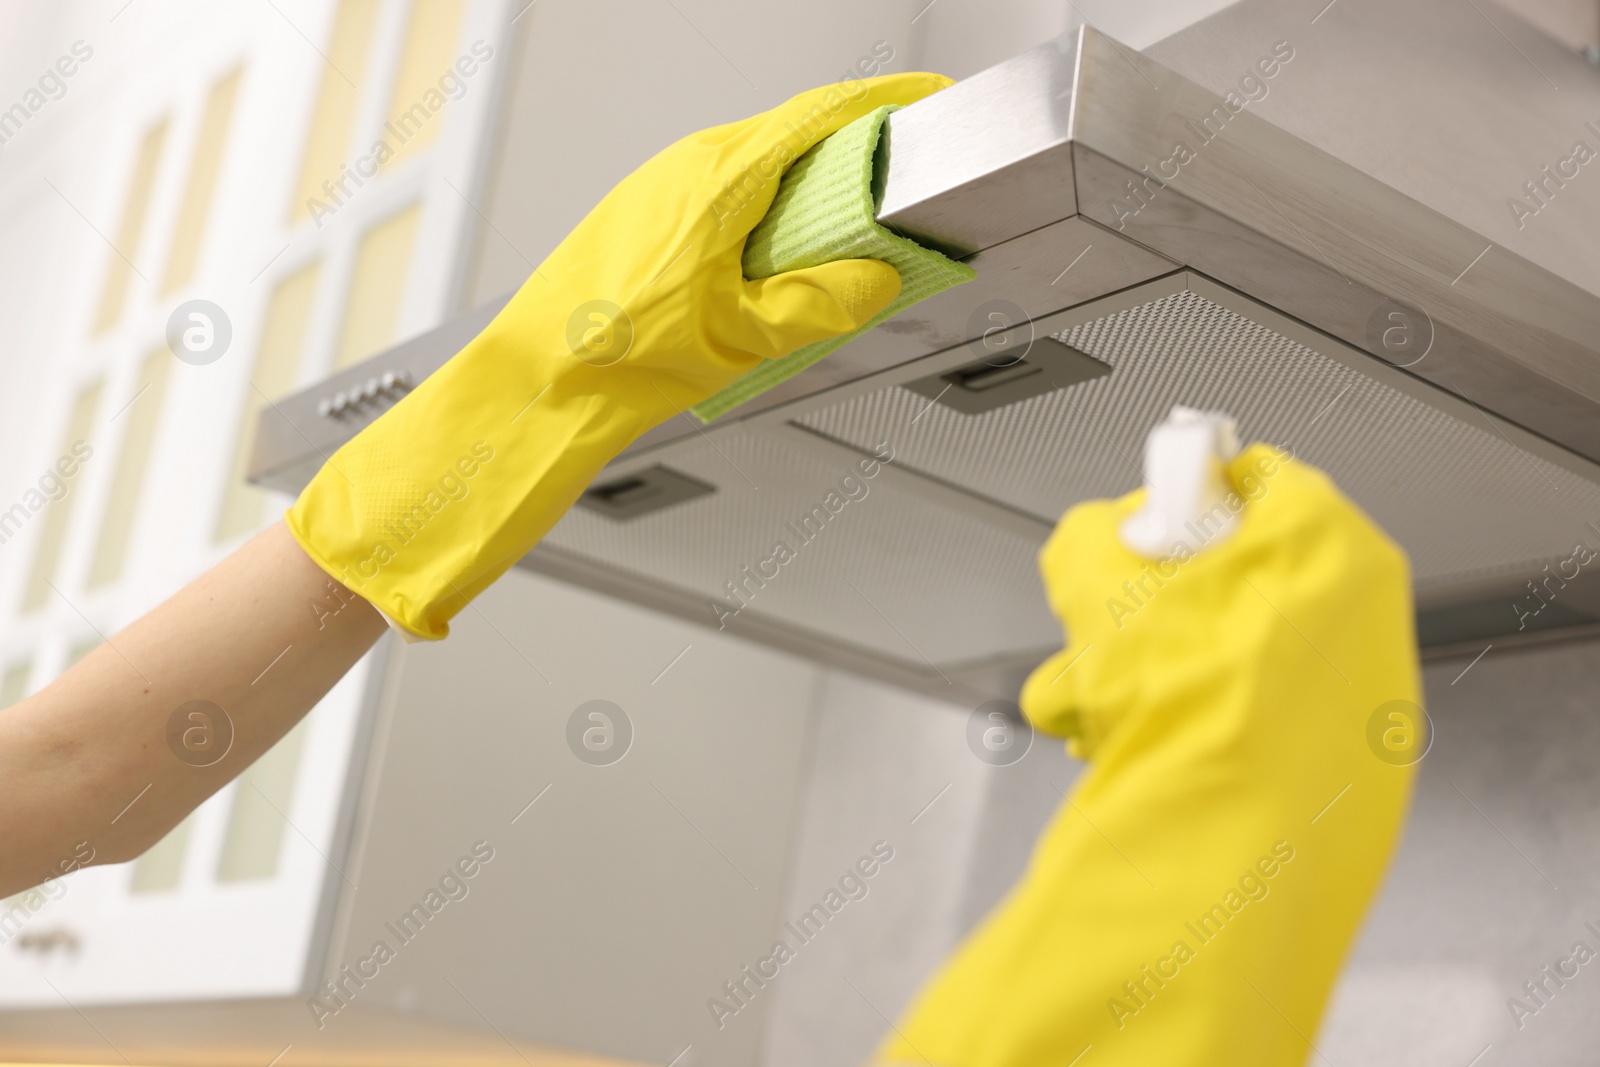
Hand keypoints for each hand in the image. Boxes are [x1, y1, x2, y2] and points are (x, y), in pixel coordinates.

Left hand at [286, 72, 953, 638]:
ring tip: (841, 237)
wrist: (540, 380)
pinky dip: (768, 206)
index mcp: (718, 178)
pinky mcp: (647, 209)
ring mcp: (661, 182)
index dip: (884, 102)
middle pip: (794, 132)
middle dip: (854, 152)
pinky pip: (726, 186)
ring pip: (759, 160)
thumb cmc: (615, 355)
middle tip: (897, 188)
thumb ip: (823, 303)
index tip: (924, 99)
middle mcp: (687, 164)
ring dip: (809, 185)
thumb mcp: (745, 339)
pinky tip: (776, 258)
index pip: (821, 113)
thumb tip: (877, 279)